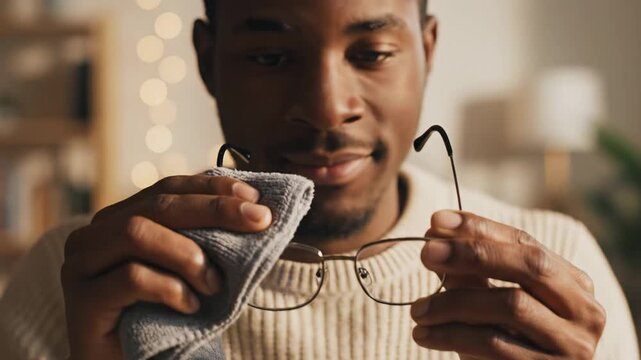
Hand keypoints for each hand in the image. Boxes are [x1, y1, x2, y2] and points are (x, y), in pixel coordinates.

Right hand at [61, 175, 271, 359]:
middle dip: (214, 209)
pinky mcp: (83, 299)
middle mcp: (95, 233)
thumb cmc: (160, 314)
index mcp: (120, 217)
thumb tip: (255, 213)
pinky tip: (191, 306)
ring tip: (216, 283)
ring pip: (138, 233)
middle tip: (258, 221)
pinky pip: (132, 278)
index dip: (211, 188)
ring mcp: (82, 264)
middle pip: (158, 204)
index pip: (168, 188)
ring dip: (189, 254)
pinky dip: (171, 288)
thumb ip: (203, 238)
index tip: (254, 198)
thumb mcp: (186, 269)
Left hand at [410, 210, 605, 359]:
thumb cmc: (506, 344)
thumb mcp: (491, 304)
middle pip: (529, 266)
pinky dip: (452, 335)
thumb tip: (437, 236)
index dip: (480, 228)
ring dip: (454, 302)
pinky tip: (423, 334)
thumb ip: (473, 274)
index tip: (436, 220)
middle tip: (426, 252)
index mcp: (573, 284)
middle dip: (473, 253)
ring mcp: (573, 344)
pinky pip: (495, 345)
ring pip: (511, 306)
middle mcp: (584, 311)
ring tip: (417, 309)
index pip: (525, 243)